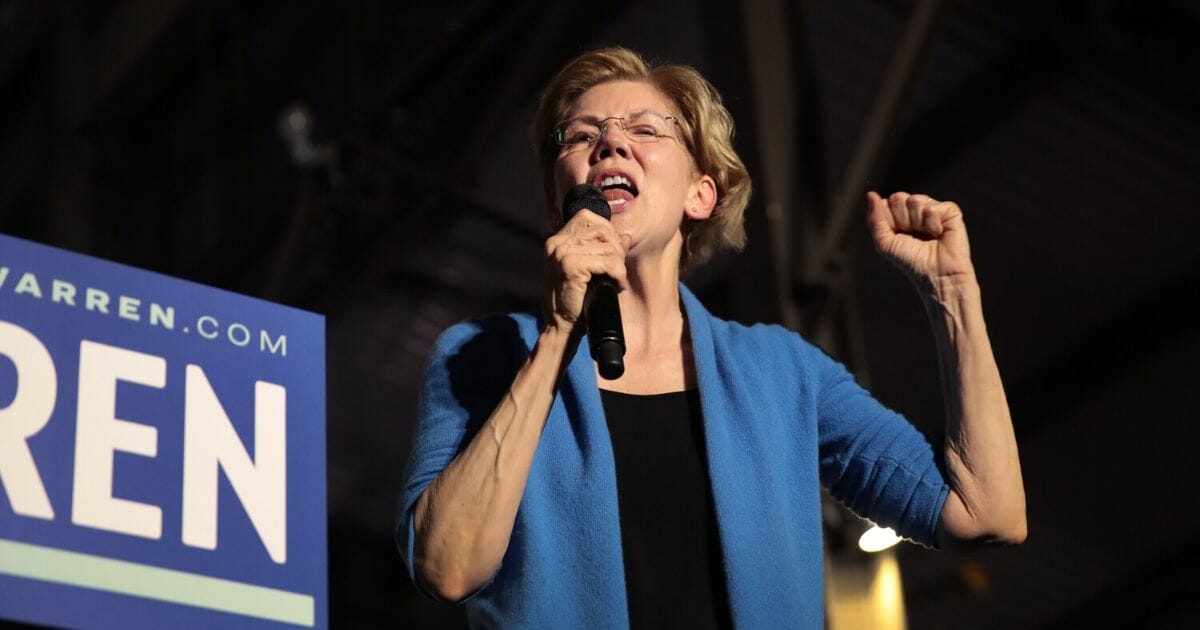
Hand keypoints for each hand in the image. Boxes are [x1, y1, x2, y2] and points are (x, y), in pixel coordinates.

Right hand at [543, 210, 629, 333]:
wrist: (561, 327)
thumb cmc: (575, 300)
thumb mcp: (587, 270)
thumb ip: (602, 250)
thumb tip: (624, 236)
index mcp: (557, 240)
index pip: (588, 217)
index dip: (607, 232)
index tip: (613, 254)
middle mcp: (557, 243)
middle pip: (602, 230)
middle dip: (616, 250)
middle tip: (618, 271)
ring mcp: (562, 253)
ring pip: (608, 246)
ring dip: (619, 265)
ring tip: (617, 280)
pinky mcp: (570, 266)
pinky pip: (608, 262)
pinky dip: (618, 274)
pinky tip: (616, 285)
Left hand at [867, 191, 974, 283]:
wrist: (936, 275)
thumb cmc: (910, 261)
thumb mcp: (885, 242)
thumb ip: (875, 219)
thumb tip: (871, 194)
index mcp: (899, 216)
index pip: (886, 203)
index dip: (889, 220)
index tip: (898, 235)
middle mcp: (915, 210)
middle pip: (898, 198)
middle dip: (902, 220)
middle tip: (912, 235)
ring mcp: (932, 209)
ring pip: (914, 200)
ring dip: (917, 222)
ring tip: (927, 236)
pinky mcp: (949, 211)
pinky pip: (932, 207)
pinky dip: (932, 223)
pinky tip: (939, 234)